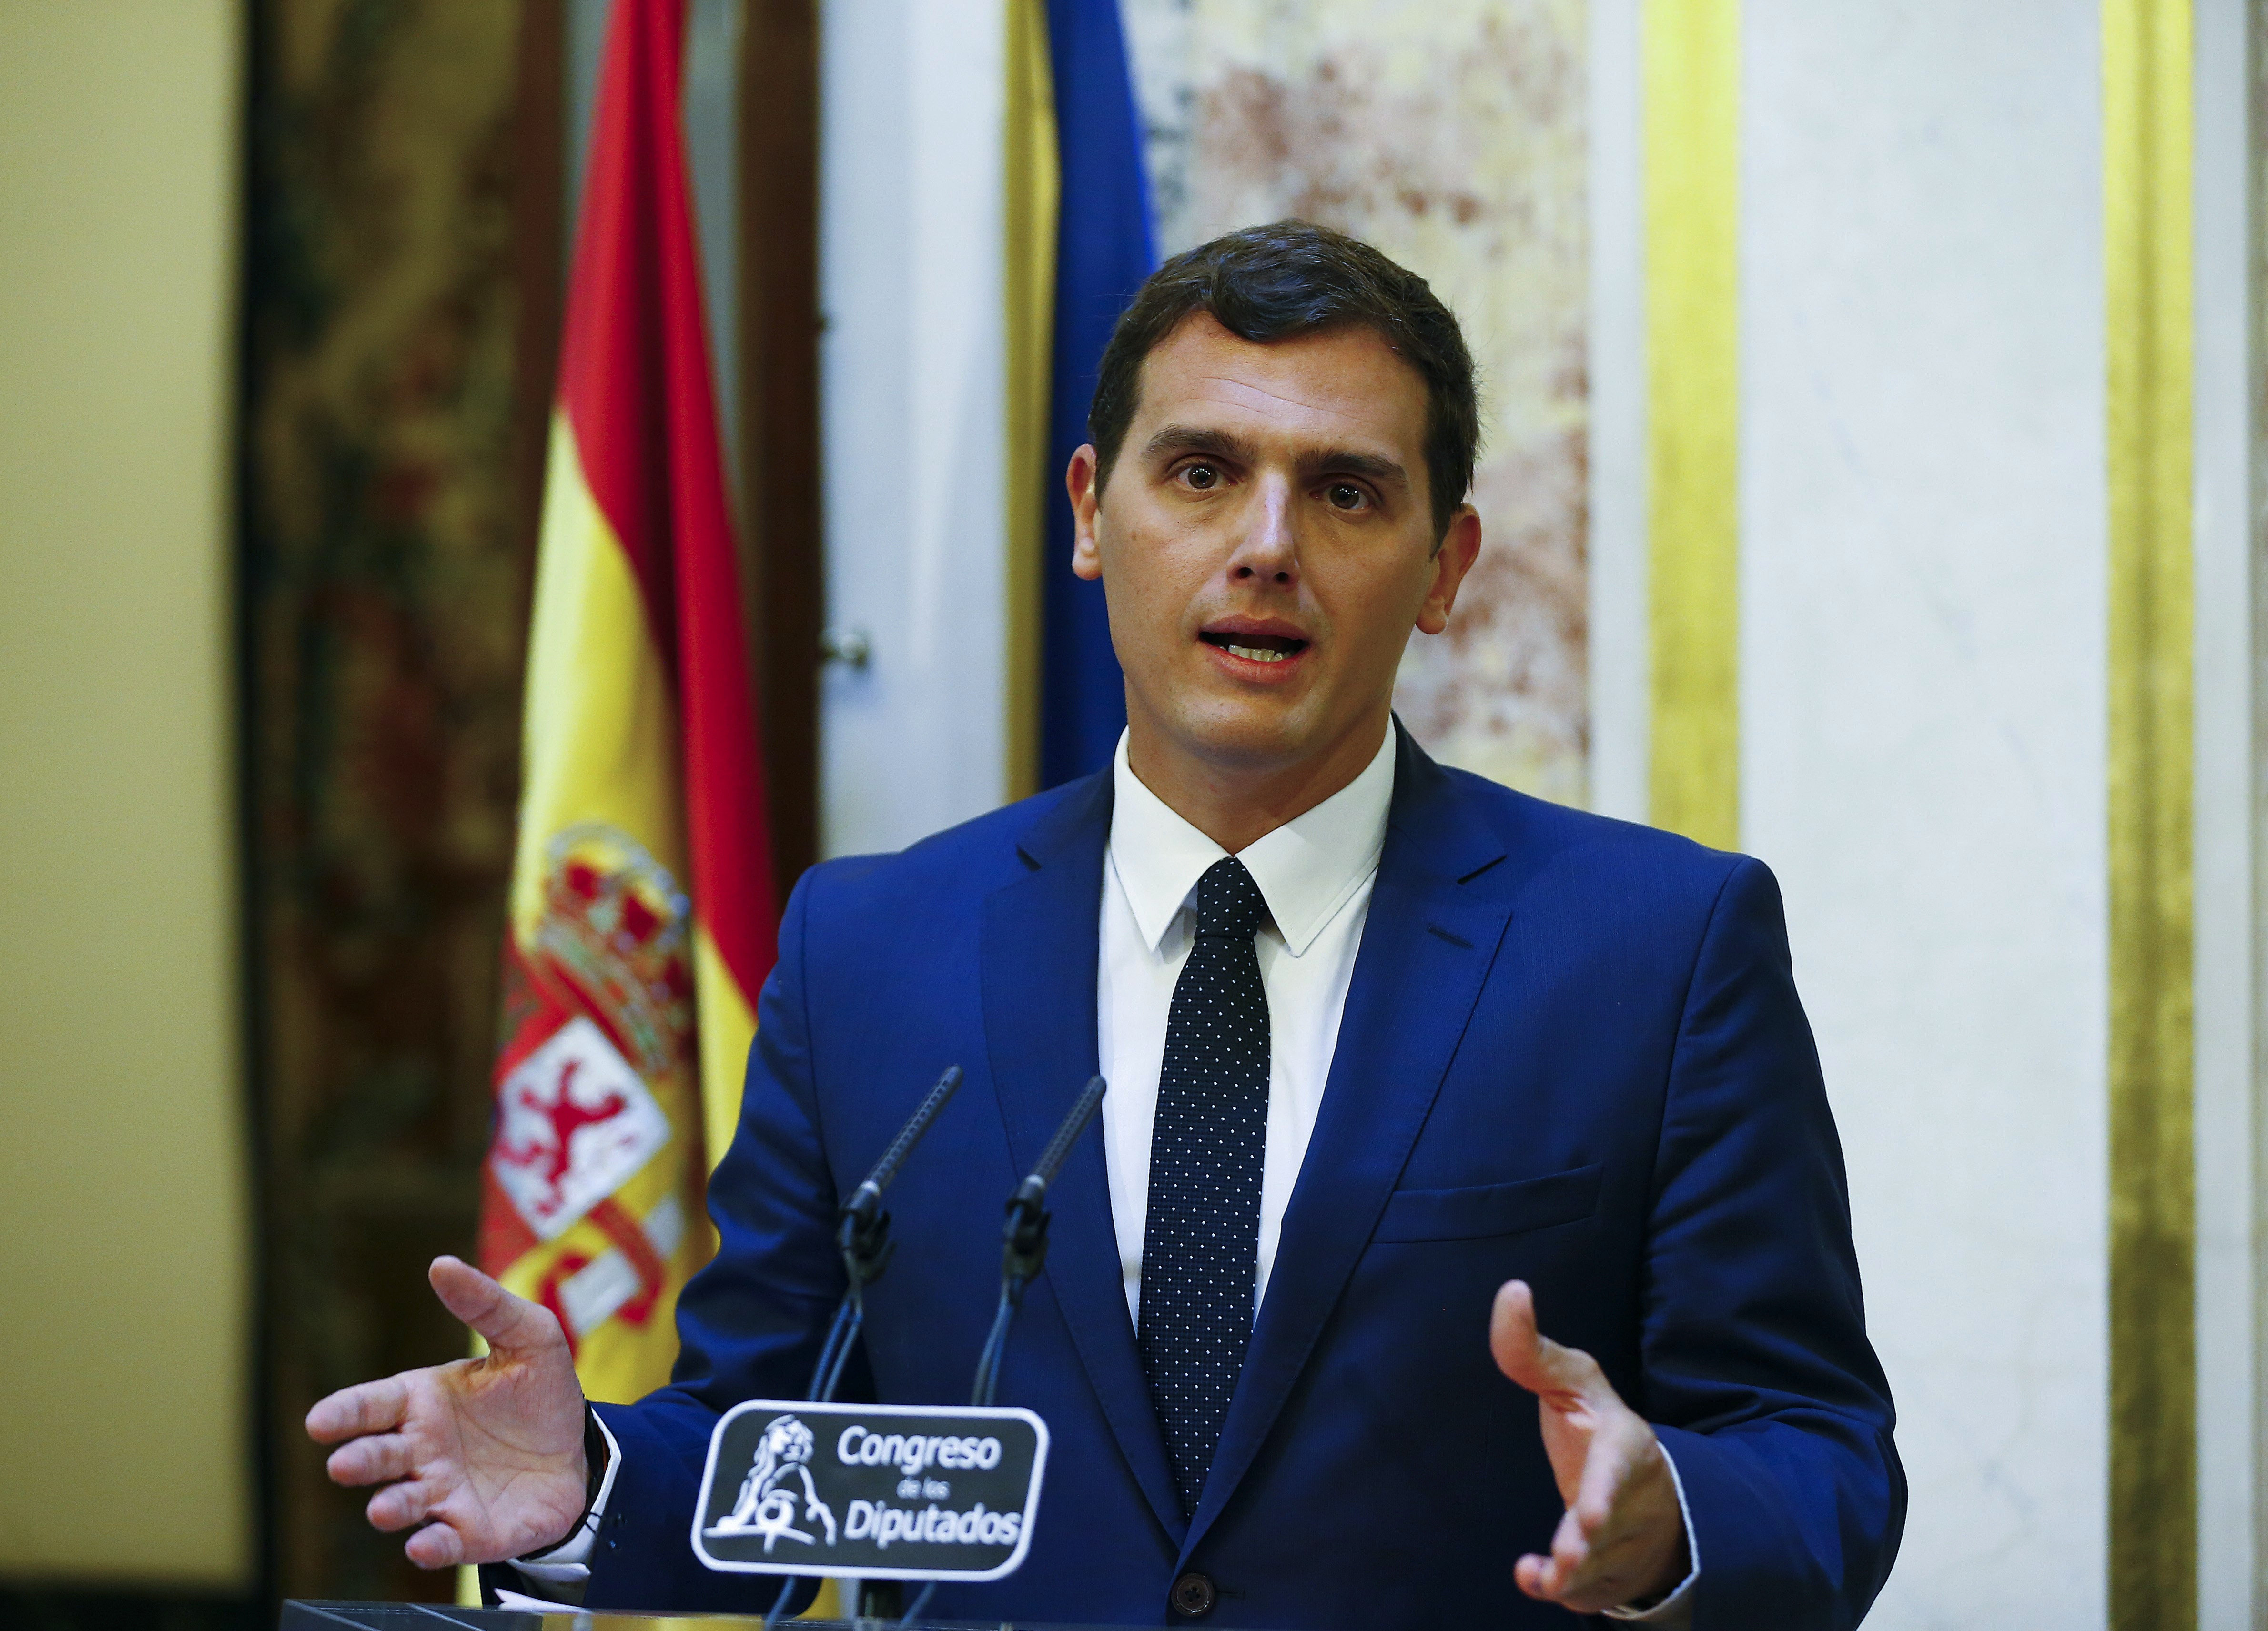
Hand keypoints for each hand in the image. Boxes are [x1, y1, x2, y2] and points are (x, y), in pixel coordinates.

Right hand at [306, 1255, 590, 1568]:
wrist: (581, 1451)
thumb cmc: (541, 1394)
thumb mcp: (528, 1337)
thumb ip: (484, 1304)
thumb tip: (440, 1264)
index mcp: (423, 1401)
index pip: (371, 1404)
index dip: (344, 1412)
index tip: (319, 1420)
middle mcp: (421, 1450)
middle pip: (376, 1456)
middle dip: (358, 1460)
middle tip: (344, 1463)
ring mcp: (441, 1493)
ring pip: (400, 1503)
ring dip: (388, 1507)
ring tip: (384, 1508)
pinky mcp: (469, 1531)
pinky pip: (442, 1543)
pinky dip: (430, 1547)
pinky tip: (424, 1545)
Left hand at [1490, 1280, 1687, 1614]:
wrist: (1648, 1496)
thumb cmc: (1597, 1430)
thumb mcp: (1573, 1382)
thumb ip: (1533, 1349)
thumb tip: (1511, 1290)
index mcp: (1623, 1447)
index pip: (1617, 1469)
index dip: (1606, 1491)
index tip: (1587, 1512)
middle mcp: (1628, 1500)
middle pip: (1609, 1528)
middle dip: (1589, 1543)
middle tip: (1569, 1554)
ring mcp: (1621, 1542)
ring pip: (1596, 1566)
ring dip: (1569, 1572)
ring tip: (1540, 1575)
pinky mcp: (1605, 1575)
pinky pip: (1585, 1592)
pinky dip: (1557, 1590)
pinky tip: (1531, 1578)